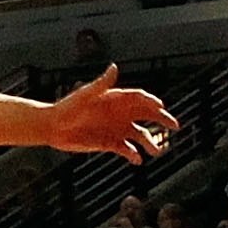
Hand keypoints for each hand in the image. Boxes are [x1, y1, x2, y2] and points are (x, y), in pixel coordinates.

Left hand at [46, 66, 173, 165]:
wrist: (52, 127)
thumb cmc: (66, 107)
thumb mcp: (85, 95)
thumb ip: (101, 84)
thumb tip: (114, 67)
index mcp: (114, 99)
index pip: (138, 98)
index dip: (151, 101)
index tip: (161, 106)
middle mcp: (118, 114)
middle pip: (146, 115)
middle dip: (161, 119)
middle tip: (174, 126)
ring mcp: (115, 129)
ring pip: (140, 135)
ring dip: (150, 142)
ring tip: (156, 151)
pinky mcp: (109, 143)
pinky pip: (126, 149)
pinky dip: (134, 154)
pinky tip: (137, 159)